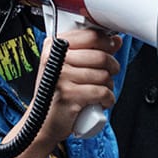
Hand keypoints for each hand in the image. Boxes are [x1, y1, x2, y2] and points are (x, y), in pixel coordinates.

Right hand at [5, 27, 120, 157]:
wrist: (41, 122)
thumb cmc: (55, 93)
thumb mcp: (68, 66)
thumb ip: (90, 51)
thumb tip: (116, 40)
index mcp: (53, 46)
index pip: (90, 35)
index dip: (107, 42)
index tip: (112, 47)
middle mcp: (55, 58)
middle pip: (101, 56)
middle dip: (112, 67)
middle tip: (108, 74)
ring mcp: (61, 77)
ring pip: (104, 75)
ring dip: (109, 86)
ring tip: (100, 91)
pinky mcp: (70, 95)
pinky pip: (102, 92)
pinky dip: (107, 99)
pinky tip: (101, 102)